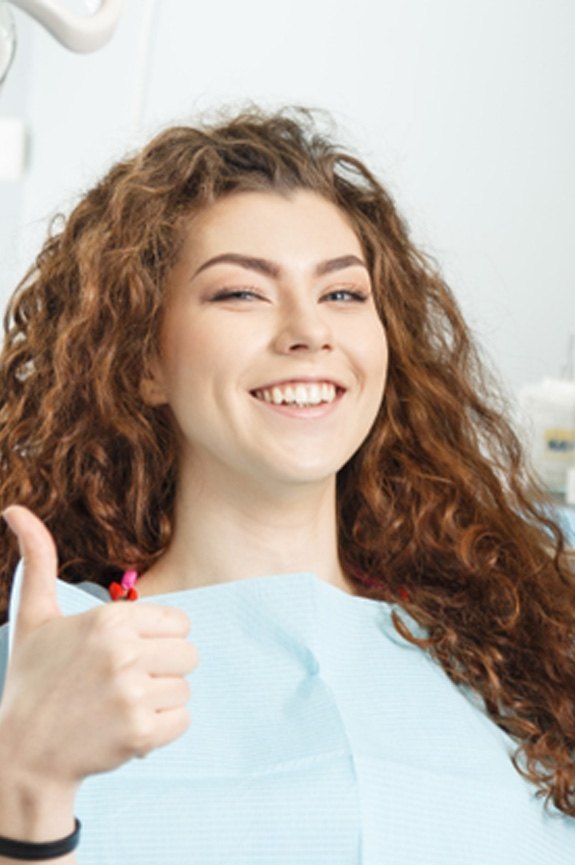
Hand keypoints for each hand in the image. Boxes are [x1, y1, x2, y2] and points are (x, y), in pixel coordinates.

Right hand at [0, 505, 197, 792]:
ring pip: (185, 688)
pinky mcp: (140, 733)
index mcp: (109, 619)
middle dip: (161, 670)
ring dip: (159, 701)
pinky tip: (126, 729)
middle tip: (122, 683)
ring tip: (120, 706)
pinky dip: (160, 730)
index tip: (124, 655)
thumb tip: (14, 508)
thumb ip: (38, 560)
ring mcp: (132, 694)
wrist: (22, 756)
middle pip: (188, 654)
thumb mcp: (33, 617)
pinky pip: (182, 722)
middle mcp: (124, 653)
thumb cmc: (32, 681)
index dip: (156, 640)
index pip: (179, 622)